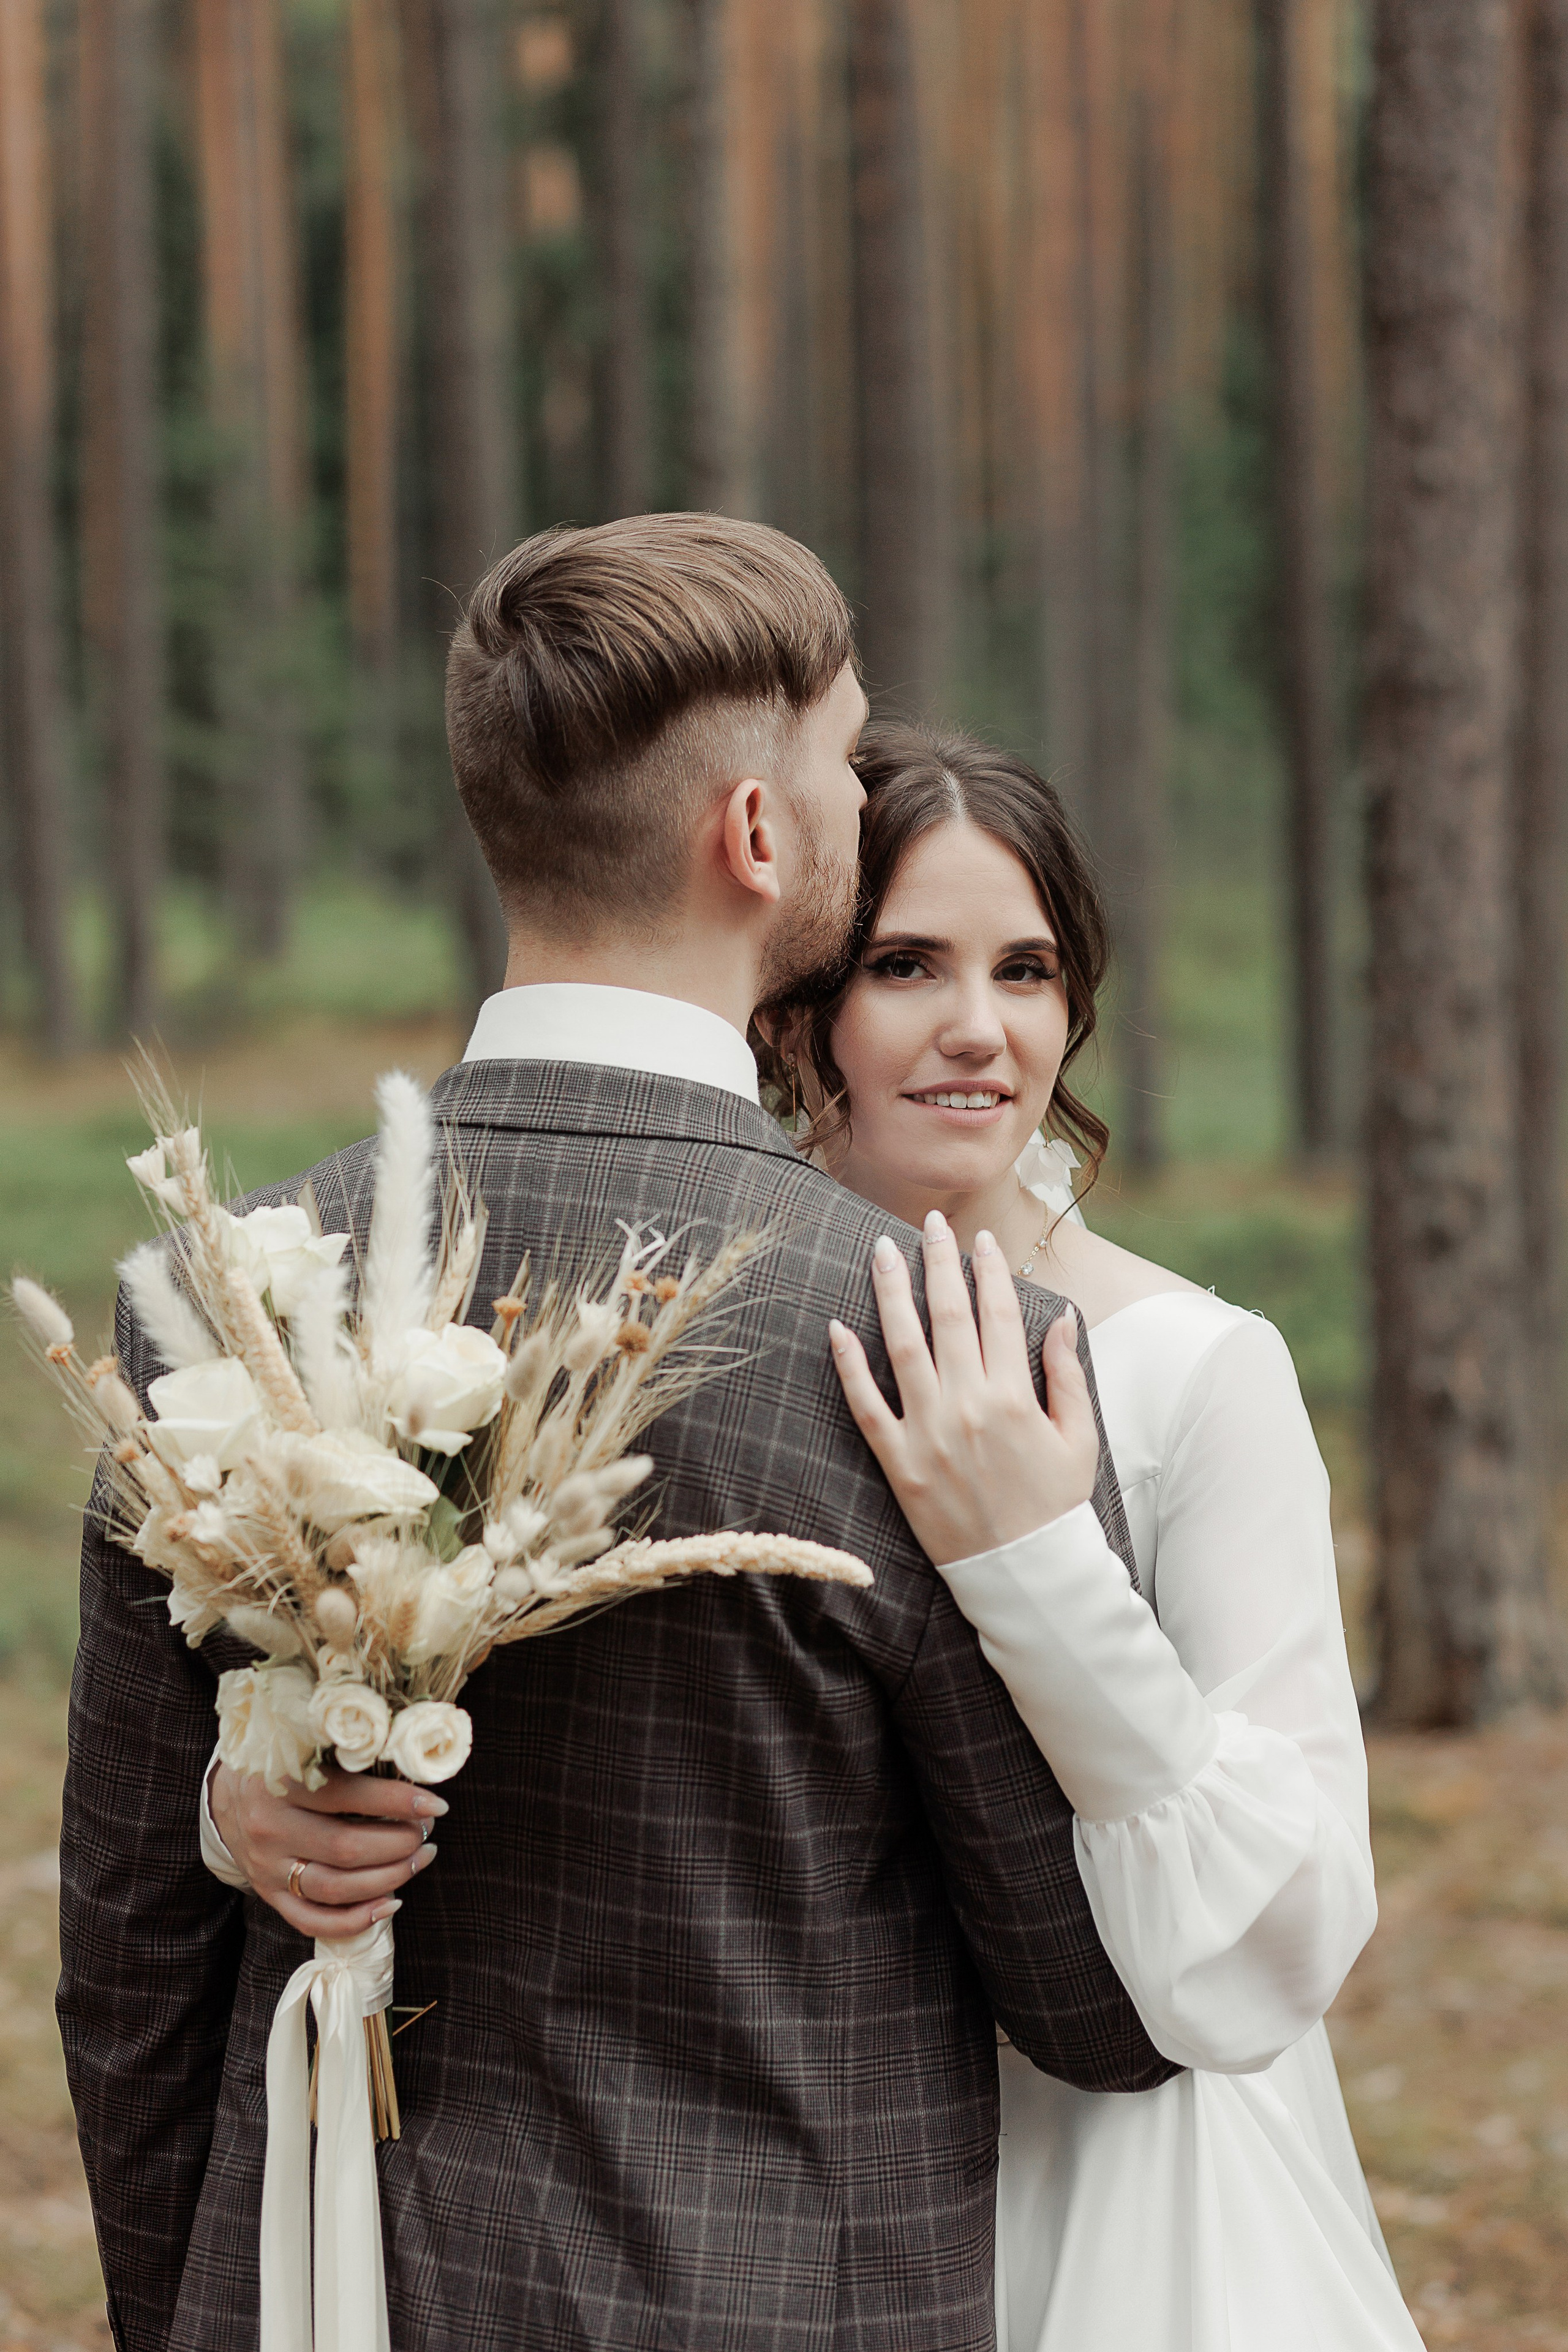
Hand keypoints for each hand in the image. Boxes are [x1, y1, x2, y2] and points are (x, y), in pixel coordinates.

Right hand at [210, 1759, 444, 1940]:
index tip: (435, 1805)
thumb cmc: (283, 1765)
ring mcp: (267, 1867)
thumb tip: (414, 1767)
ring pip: (334, 1888)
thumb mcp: (305, 1748)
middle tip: (426, 1832)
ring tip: (421, 1859)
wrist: (228, 1796)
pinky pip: (312, 1920)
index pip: (347, 1795)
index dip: (396, 1802)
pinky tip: (391, 1904)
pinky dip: (355, 1920)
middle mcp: (269, 1828)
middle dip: (399, 1843)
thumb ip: (349, 1756)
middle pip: (345, 1848)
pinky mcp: (268, 1895)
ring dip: (388, 1878)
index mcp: (279, 1782)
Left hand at [827, 1209, 1098, 1565]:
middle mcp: (967, 1406)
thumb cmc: (1055, 1504)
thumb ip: (1068, 1375)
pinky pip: (865, 1406)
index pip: (998, 1315)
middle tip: (931, 1223)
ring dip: (890, 1292)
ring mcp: (928, 1433)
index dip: (989, 1271)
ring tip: (881, 1251)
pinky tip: (835, 1328)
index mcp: (1014, 1397)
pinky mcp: (898, 1463)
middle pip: (948, 1316)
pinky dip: (848, 1366)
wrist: (1024, 1573)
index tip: (981, 1241)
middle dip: (940, 1262)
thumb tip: (1060, 1318)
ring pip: (903, 1347)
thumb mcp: (1079, 1439)